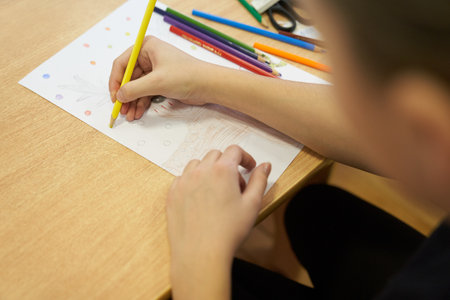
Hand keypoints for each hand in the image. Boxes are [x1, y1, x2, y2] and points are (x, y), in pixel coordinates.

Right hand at [109, 36, 208, 120]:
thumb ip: (134, 89)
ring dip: (132, 101)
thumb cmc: (186, 76)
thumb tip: (119, 95)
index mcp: (147, 47)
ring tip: (130, 115)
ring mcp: (156, 70)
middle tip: (121, 110)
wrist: (208, 85)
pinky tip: (138, 113)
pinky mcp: (162, 81)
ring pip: (137, 87)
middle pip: (129, 77)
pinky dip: (141, 102)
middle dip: (125, 95)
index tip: (114, 97)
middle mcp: (149, 56)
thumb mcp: (156, 82)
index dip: (116, 81)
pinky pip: (146, 92)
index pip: (122, 63)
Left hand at [167, 145, 271, 264]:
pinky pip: (182, 178)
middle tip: (235, 186)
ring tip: (217, 191)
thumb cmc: (228, 231)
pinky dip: (193, 182)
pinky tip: (201, 199)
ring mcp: (184, 182)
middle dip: (228, 165)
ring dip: (208, 171)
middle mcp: (200, 171)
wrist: (200, 254)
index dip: (245, 157)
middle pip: (216, 155)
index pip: (234, 150)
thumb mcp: (252, 204)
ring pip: (197, 164)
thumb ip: (259, 180)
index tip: (249, 168)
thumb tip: (265, 166)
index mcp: (222, 170)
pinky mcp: (172, 194)